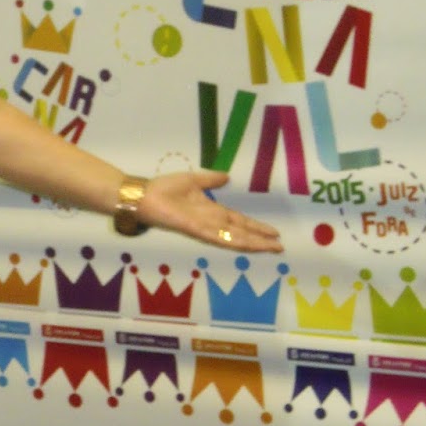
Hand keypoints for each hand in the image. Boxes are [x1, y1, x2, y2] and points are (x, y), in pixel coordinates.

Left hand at [138, 170, 281, 252]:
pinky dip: (233, 241)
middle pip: (241, 232)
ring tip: (272, 248)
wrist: (144, 195)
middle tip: (281, 246)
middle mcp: (211, 222)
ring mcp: (204, 228)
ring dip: (254, 243)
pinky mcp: (195, 229)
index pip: (239, 221)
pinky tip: (248, 245)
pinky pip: (218, 236)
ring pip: (234, 237)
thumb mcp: (192, 180)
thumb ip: (210, 180)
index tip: (274, 232)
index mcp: (211, 211)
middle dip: (261, 240)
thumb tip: (227, 177)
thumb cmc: (164, 189)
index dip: (256, 227)